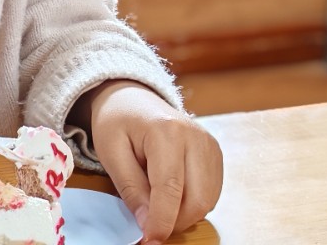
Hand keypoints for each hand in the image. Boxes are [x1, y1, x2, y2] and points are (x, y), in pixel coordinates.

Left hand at [83, 80, 222, 243]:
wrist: (131, 97)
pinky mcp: (215, 152)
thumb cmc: (116, 122)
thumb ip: (131, 189)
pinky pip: (211, 192)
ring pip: (208, 201)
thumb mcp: (110, 152)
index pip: (170, 189)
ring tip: (155, 201)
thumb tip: (148, 225)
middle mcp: (196, 137)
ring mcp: (210, 144)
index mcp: (166, 132)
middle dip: (174, 222)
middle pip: (196, 199)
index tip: (150, 241)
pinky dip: (192, 203)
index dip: (161, 221)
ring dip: (183, 214)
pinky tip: (170, 192)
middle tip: (149, 225)